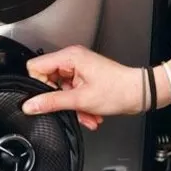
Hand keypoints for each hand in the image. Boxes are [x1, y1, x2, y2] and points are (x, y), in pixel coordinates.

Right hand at [22, 45, 142, 130]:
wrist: (140, 94)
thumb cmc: (119, 90)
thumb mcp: (81, 100)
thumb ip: (52, 103)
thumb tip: (30, 105)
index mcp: (70, 57)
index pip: (36, 67)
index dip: (39, 85)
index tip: (49, 98)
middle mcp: (73, 59)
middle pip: (48, 81)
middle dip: (59, 100)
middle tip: (70, 107)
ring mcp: (79, 69)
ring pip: (61, 91)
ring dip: (72, 106)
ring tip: (86, 113)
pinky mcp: (84, 78)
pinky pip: (72, 93)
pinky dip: (79, 106)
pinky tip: (90, 113)